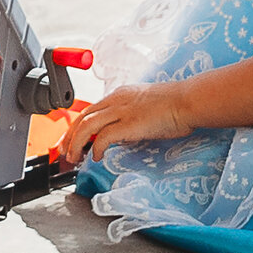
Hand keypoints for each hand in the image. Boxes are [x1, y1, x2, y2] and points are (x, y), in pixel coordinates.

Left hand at [59, 83, 191, 165]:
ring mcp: (122, 111)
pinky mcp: (129, 123)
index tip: (71, 140)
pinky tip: (96, 158)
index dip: (76, 126)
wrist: (189, 100)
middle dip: (69, 136)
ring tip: (74, 158)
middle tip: (64, 152)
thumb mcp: (146, 107)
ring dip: (76, 144)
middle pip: (82, 117)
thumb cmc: (175, 106)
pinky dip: (96, 148)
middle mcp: (116, 100)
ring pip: (86, 125)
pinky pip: (104, 137)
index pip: (89, 110)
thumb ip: (130, 118)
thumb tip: (120, 135)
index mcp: (120, 95)